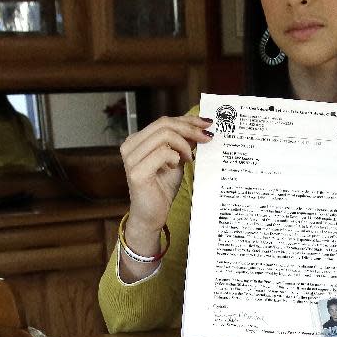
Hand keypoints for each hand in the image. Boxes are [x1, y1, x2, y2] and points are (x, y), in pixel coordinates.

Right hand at [119, 113, 213, 261]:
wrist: (151, 216)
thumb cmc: (162, 189)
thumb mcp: (176, 161)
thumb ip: (182, 145)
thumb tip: (200, 129)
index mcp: (137, 141)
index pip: (164, 122)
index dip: (187, 121)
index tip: (206, 124)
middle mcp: (130, 146)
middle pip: (164, 124)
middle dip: (189, 129)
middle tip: (207, 138)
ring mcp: (131, 158)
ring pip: (164, 135)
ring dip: (183, 145)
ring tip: (189, 158)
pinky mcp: (137, 172)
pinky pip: (162, 153)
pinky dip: (175, 157)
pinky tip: (178, 166)